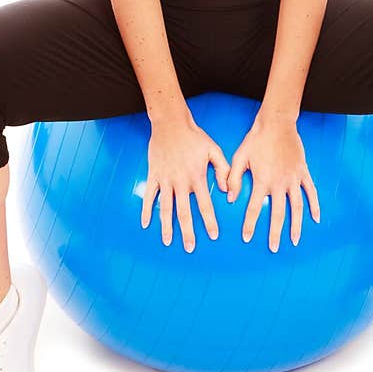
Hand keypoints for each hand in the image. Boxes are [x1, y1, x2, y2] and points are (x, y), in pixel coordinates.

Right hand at [141, 112, 230, 251]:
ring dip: (167, 226)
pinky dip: (147, 210)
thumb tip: (227, 190)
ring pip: (166, 208)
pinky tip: (146, 224)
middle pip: (184, 212)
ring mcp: (165, 180)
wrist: (170, 123)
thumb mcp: (214, 150)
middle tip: (190, 248)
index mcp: (196, 177)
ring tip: (168, 242)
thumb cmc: (194, 137)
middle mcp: (180, 182)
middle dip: (187, 232)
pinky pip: (149, 196)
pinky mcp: (154, 176)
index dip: (209, 221)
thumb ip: (222, 170)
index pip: (205, 205)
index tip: (213, 236)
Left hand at [226, 114, 320, 251]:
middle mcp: (279, 183)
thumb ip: (233, 178)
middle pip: (279, 213)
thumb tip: (230, 198)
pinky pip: (311, 192)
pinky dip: (314, 205)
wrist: (277, 123)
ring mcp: (293, 178)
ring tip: (295, 240)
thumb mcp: (239, 157)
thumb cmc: (256, 140)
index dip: (250, 224)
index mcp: (262, 180)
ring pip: (297, 206)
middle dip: (276, 233)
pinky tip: (316, 219)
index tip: (247, 238)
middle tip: (274, 248)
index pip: (255, 208)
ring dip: (296, 225)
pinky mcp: (303, 172)